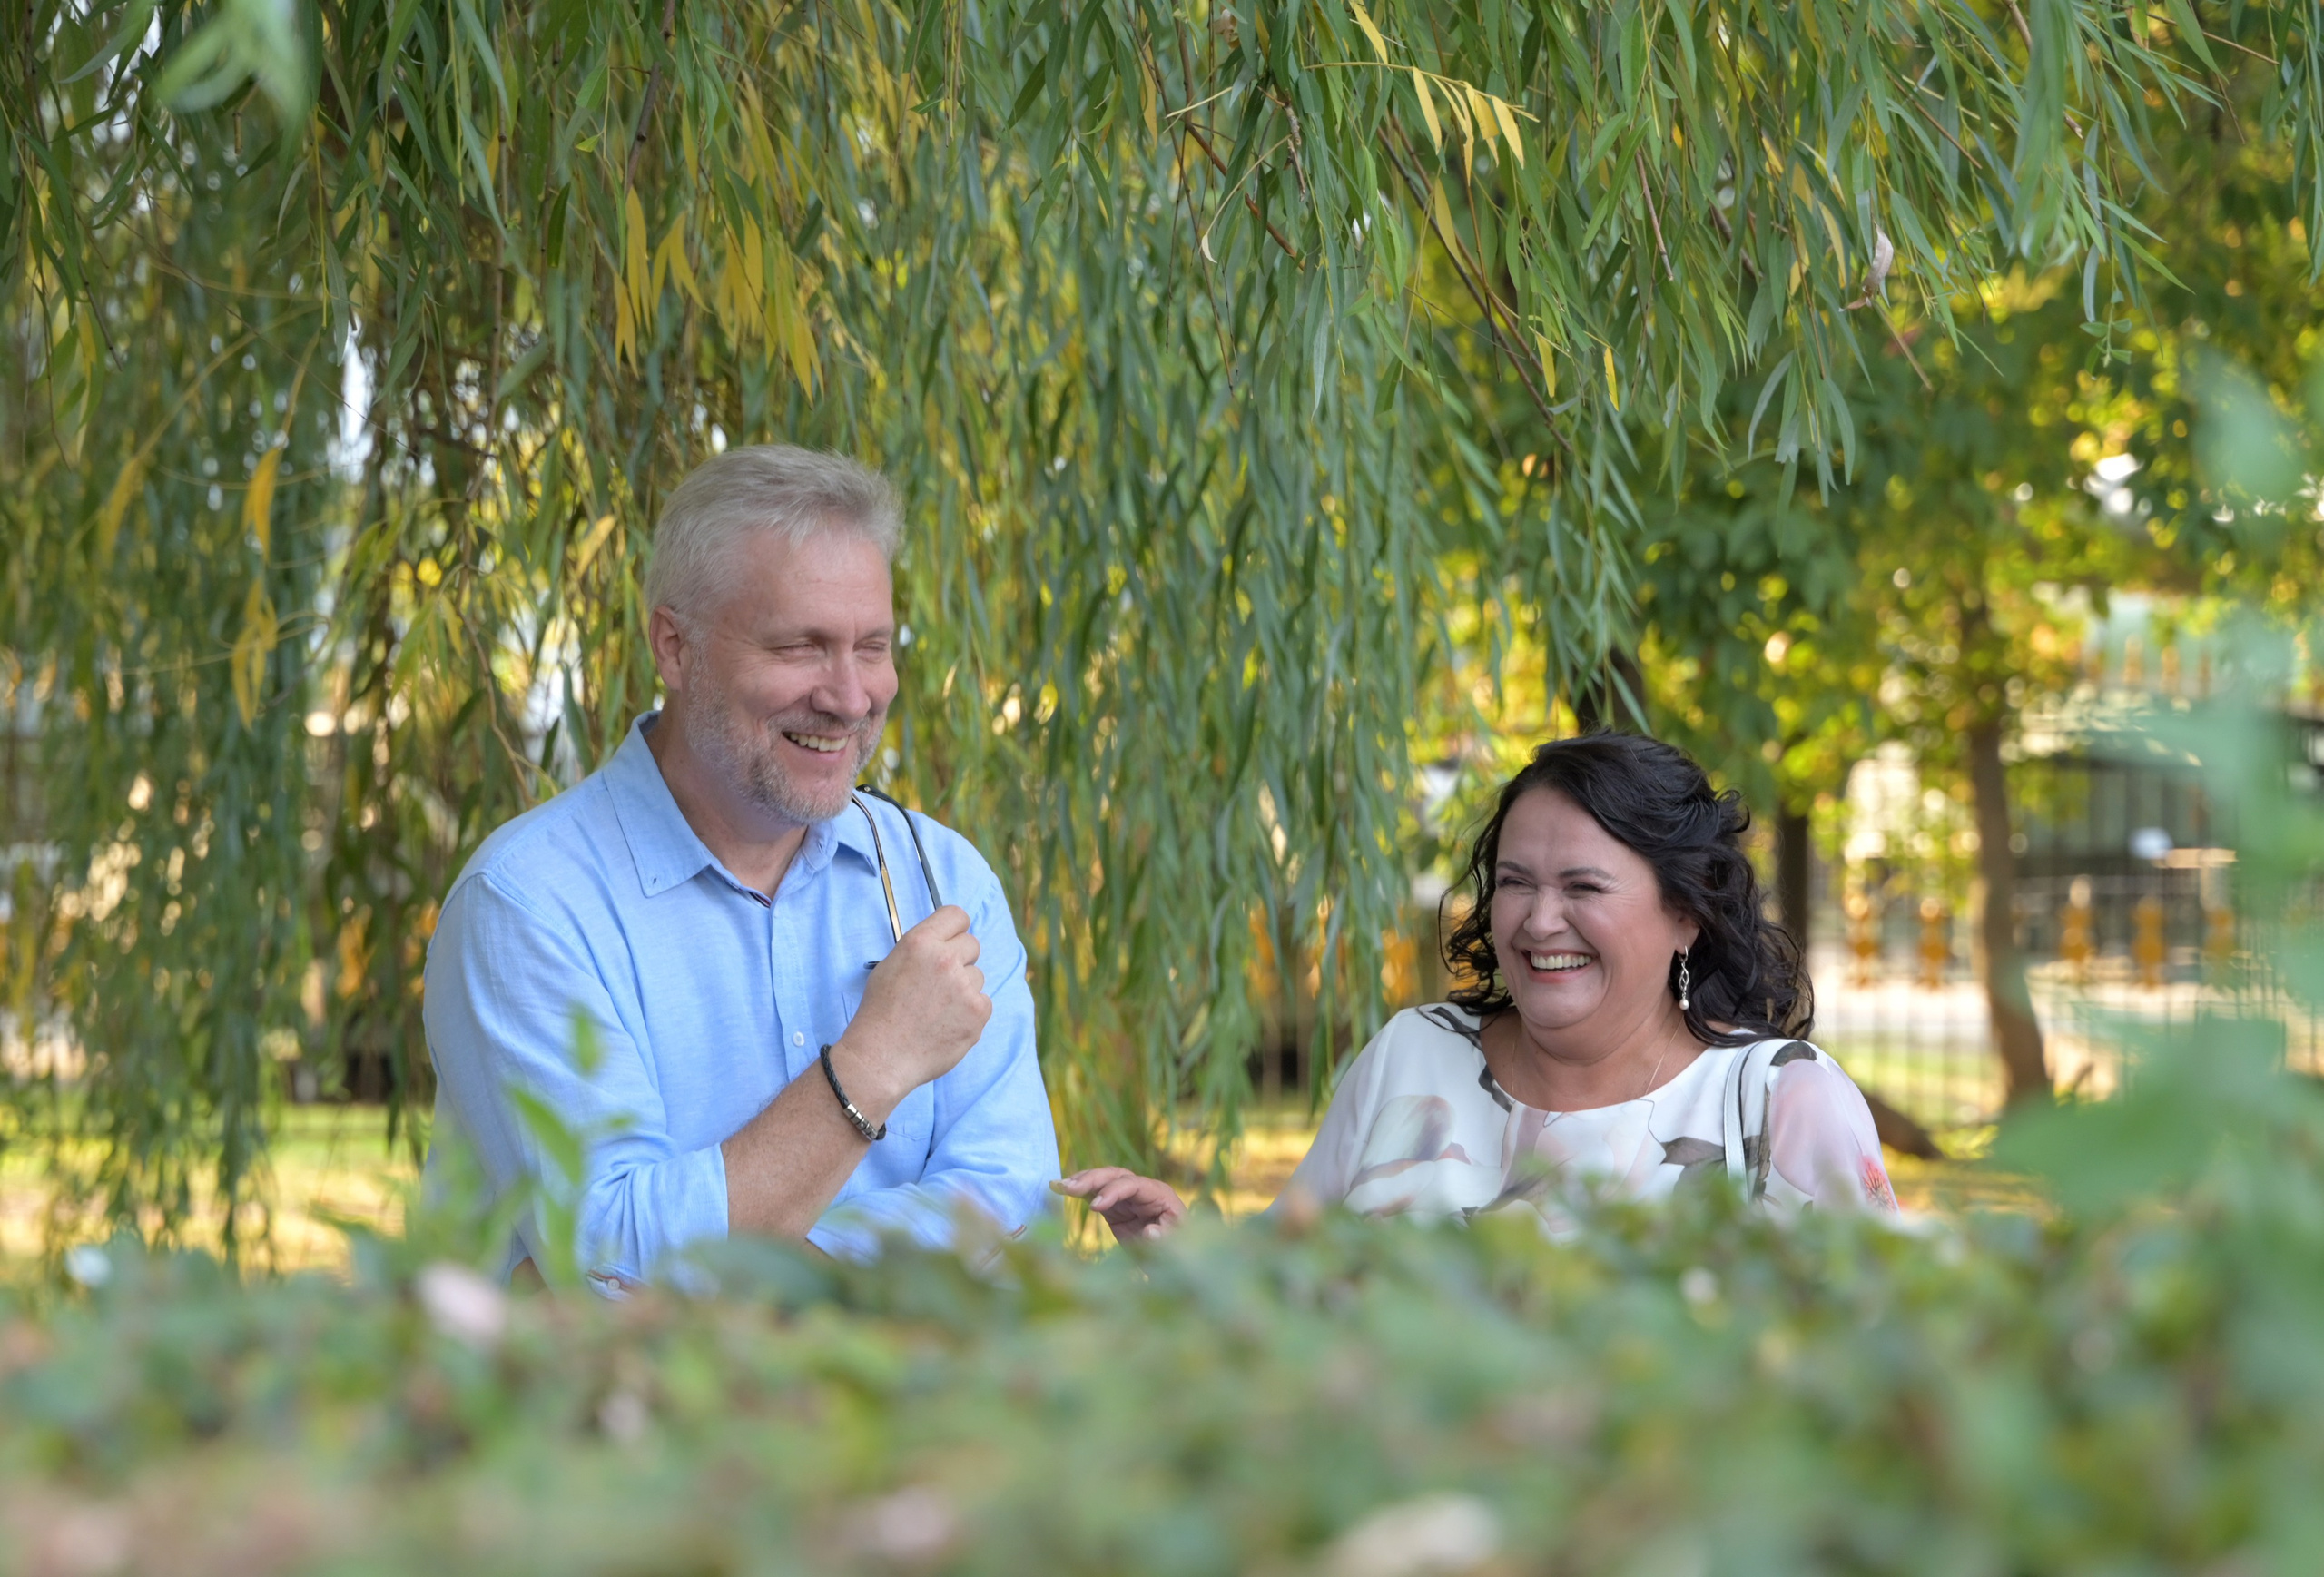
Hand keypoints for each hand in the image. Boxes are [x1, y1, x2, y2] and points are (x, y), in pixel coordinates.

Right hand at [833, 905, 989, 1113]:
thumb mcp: (890, 966)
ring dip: (964, 989)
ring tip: (937, 1009)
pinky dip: (970, 1013)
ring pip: (977, 976)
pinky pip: (984, 1002)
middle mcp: (945, 959)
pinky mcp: (978, 1013)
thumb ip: (922, 950)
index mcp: (920, 943)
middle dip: (960, 960)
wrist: (881, 1057)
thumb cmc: (880, 1013)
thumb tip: (947, 943)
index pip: (957, 915)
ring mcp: (964, 987)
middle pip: (972, 944)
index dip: (955, 928)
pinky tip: (947, 1024)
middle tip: (941, 983)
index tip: (952, 940)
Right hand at [1052, 1168, 1186, 1242]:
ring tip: (1058, 1186)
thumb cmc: (1179, 1253)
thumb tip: (1150, 1231)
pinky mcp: (1115, 1207)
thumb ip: (1164, 1239)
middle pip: (1115, 1175)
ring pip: (1103, 1179)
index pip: (1133, 1184)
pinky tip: (1061, 1189)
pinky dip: (1079, 1190)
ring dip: (1081, 1181)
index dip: (1113, 1191)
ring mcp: (1127, 1197)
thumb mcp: (1176, 1248)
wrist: (1173, 1261)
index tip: (1094, 1206)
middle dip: (1091, 1180)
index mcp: (1160, 1195)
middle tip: (1068, 1188)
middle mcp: (1142, 1190)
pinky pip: (1095, 1192)